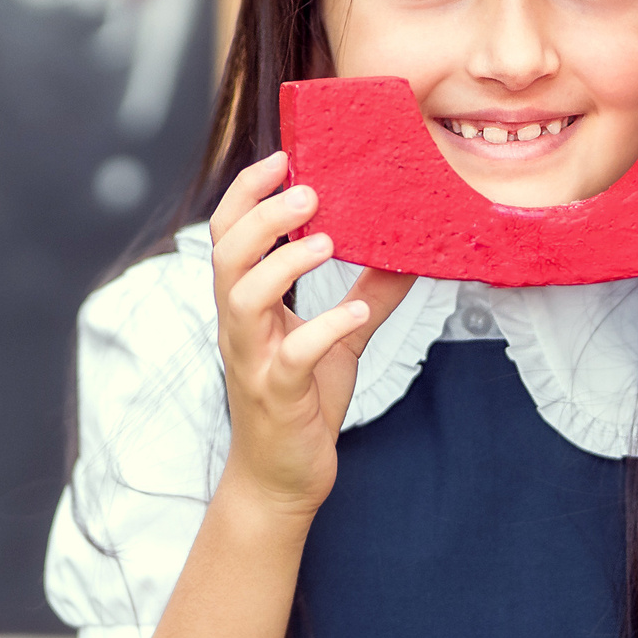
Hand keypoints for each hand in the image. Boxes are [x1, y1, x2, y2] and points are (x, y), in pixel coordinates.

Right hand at [207, 151, 414, 517]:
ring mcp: (253, 360)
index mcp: (247, 304)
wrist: (283, 478)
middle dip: (262, 217)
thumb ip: (368, 292)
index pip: (228, 234)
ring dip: (282, 264)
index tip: (281, 159)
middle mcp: (240, 326)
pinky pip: (291, 358)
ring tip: (325, 241)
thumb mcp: (341, 338)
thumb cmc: (303, 401)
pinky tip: (354, 313)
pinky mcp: (276, 395)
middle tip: (308, 191)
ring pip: (244, 299)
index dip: (247, 194)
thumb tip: (410, 253)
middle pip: (227, 256)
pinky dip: (323, 329)